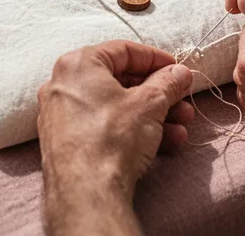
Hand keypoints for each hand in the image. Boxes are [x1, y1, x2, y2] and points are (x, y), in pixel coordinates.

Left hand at [38, 40, 193, 234]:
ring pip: (116, 107)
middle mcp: (63, 85)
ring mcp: (61, 116)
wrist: (86, 194)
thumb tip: (179, 74)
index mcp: (78, 64)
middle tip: (182, 101)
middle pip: (121, 81)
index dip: (156, 59)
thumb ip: (167, 83)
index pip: (124, 51)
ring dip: (152, 115)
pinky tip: (163, 144)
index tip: (177, 70)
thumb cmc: (111, 139)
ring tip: (181, 128)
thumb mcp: (150, 104)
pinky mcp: (66, 143)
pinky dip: (132, 131)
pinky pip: (104, 127)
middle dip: (158, 93)